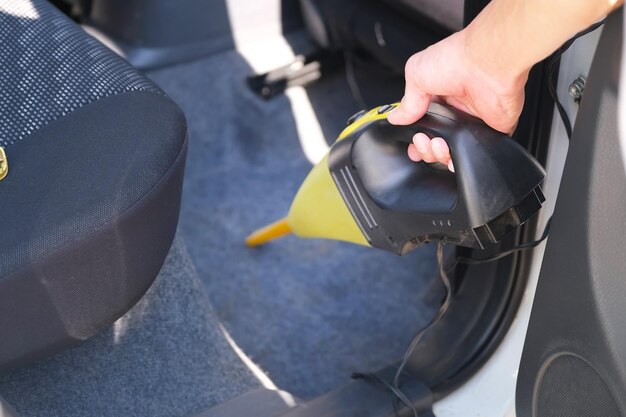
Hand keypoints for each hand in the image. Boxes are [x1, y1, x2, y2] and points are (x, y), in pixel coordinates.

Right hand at [388, 31, 528, 170]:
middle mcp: (455, 108)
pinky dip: (461, 160)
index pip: (423, 122)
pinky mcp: (490, 129)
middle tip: (421, 141)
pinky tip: (452, 157)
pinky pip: (474, 152)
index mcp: (438, 94)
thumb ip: (407, 101)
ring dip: (438, 154)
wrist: (488, 63)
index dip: (414, 134)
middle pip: (434, 139)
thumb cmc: (456, 60)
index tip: (410, 141)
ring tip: (437, 144)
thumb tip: (396, 117)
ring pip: (451, 150)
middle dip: (424, 147)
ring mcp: (472, 120)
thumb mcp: (416, 73)